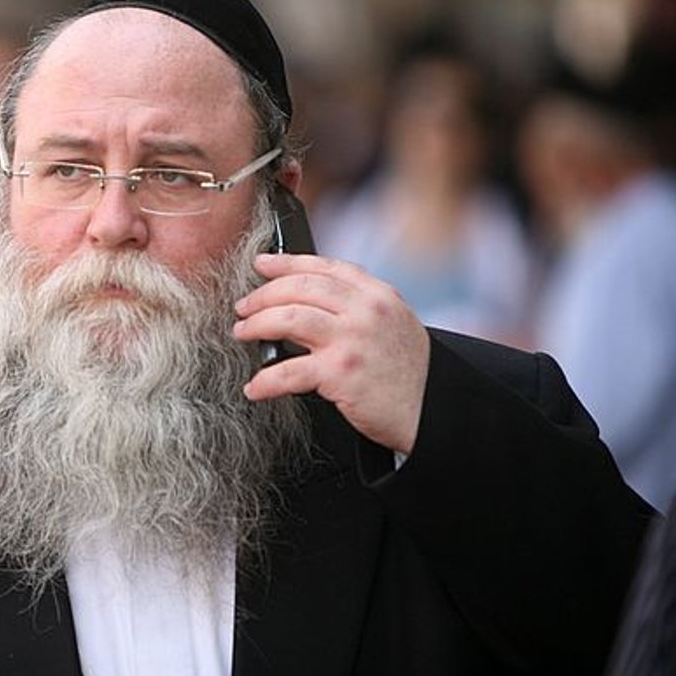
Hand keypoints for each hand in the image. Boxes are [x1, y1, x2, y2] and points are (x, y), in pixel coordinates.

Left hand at [233, 254, 430, 454]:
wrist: (433, 413)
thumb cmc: (409, 373)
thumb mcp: (393, 324)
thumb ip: (358, 306)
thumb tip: (307, 298)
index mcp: (377, 295)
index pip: (324, 267)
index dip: (286, 262)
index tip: (261, 264)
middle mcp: (365, 311)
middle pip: (299, 289)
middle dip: (263, 295)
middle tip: (244, 308)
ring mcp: (352, 341)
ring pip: (288, 319)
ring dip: (257, 325)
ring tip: (242, 333)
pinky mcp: (341, 374)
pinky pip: (288, 372)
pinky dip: (265, 380)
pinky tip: (255, 387)